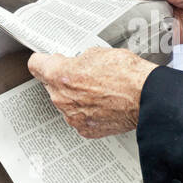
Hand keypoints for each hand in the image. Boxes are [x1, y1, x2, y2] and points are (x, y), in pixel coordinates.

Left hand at [28, 47, 157, 137]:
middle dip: (63, 79)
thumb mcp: (96, 52)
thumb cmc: (126, 75)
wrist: (147, 98)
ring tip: (98, 89)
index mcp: (60, 75)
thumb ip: (77, 60)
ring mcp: (73, 116)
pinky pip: (79, 117)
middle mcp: (62, 98)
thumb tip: (75, 64)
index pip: (35, 64)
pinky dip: (87, 111)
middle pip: (51, 85)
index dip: (44, 60)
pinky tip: (102, 103)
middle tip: (83, 74)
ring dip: (75, 96)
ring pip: (65, 102)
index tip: (47, 60)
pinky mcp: (86, 130)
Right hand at [120, 0, 182, 44]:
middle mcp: (158, 4)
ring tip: (114, 26)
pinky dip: (143, 39)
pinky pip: (152, 38)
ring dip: (131, 25)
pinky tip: (133, 38)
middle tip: (107, 13)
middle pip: (135, 8)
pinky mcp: (168, 35)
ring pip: (141, 23)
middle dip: (123, 11)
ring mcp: (162, 20)